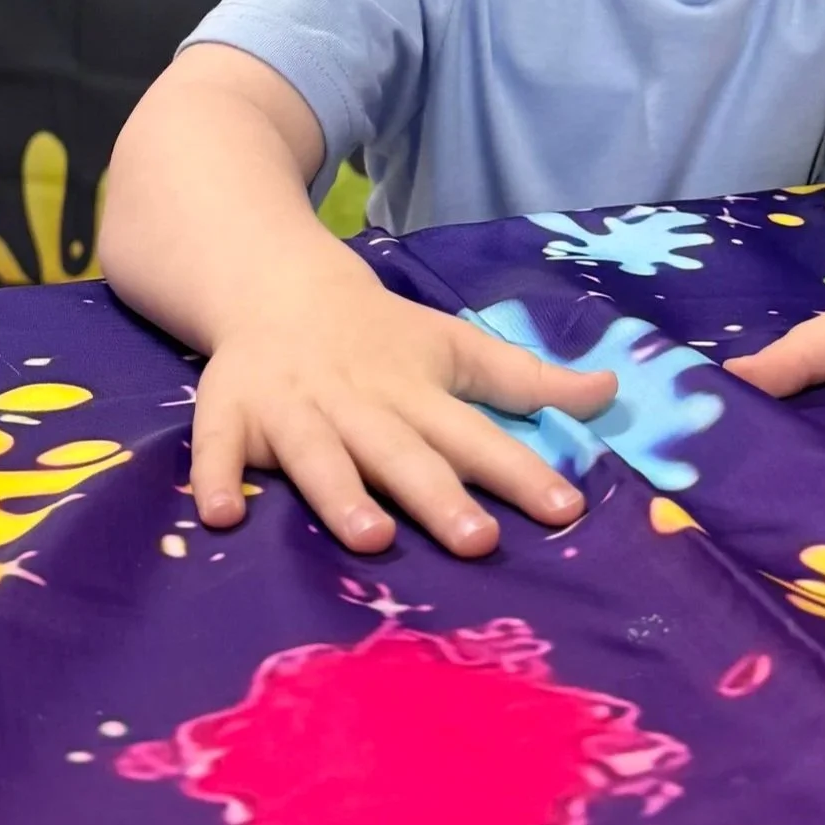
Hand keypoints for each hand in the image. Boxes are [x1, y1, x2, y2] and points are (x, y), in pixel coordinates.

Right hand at [191, 269, 618, 558]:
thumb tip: (611, 392)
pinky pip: (215, 447)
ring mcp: (291, 408)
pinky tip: (221, 516)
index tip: (565, 510)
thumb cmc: (380, 336)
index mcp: (415, 390)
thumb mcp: (455, 348)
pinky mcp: (229, 411)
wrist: (277, 283)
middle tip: (476, 541)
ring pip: (319, 454)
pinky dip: (213, 476)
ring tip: (369, 537)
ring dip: (341, 492)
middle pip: (402, 452)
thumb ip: (527, 380)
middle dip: (437, 495)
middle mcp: (358, 402)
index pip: (476, 435)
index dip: (521, 471)